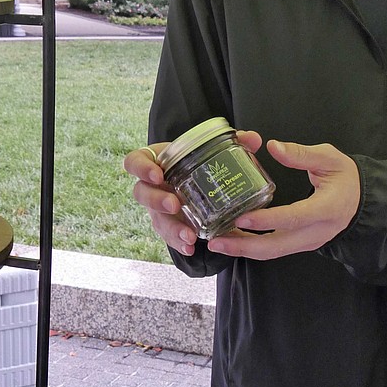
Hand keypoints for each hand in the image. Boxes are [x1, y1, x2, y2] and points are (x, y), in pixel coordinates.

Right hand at [123, 130, 263, 257]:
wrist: (199, 181)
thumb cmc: (200, 161)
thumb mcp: (213, 150)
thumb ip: (234, 142)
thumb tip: (253, 139)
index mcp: (156, 162)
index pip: (134, 162)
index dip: (141, 168)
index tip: (158, 174)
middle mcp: (152, 187)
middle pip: (141, 193)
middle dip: (156, 200)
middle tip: (175, 204)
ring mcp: (158, 209)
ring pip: (156, 220)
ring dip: (171, 228)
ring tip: (189, 235)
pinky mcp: (169, 225)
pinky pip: (169, 236)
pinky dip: (179, 243)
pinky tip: (191, 248)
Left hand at [208, 140, 360, 259]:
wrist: (363, 202)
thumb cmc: (346, 178)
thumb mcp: (330, 159)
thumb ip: (302, 154)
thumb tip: (274, 147)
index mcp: (327, 208)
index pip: (294, 217)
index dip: (267, 220)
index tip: (242, 217)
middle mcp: (316, 232)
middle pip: (277, 246)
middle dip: (244, 246)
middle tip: (215, 241)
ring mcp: (308, 242)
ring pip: (273, 252)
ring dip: (243, 249)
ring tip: (216, 242)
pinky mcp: (300, 244)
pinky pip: (274, 249)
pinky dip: (251, 247)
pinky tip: (232, 239)